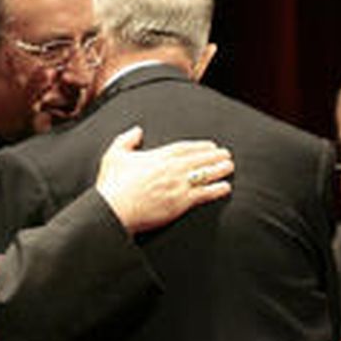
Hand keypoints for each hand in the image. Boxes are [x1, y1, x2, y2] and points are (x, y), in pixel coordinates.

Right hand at [95, 127, 232, 234]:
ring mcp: (178, 186)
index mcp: (158, 156)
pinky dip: (216, 190)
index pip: (185, 148)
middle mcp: (172, 169)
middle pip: (199, 159)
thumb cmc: (111, 185)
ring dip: (219, 170)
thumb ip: (126, 140)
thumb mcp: (114, 155)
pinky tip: (226, 187)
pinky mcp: (180, 203)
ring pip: (205, 174)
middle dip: (214, 156)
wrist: (113, 210)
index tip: (211, 145)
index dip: (200, 146)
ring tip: (229, 166)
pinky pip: (204, 194)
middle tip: (226, 154)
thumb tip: (137, 130)